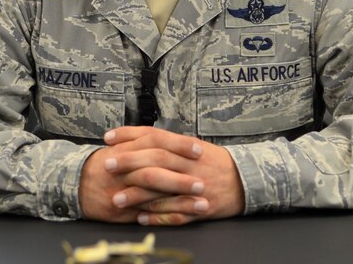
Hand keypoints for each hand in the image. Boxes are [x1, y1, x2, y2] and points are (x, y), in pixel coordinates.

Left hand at [80, 126, 244, 225]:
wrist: (245, 180)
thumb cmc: (214, 162)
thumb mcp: (192, 146)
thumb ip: (168, 144)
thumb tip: (139, 139)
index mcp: (186, 146)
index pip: (154, 135)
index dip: (130, 134)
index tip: (108, 137)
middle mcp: (189, 164)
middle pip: (156, 159)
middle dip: (129, 161)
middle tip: (107, 164)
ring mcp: (194, 186)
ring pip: (163, 189)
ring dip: (137, 195)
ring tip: (116, 199)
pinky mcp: (200, 207)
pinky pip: (176, 213)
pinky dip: (157, 216)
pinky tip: (140, 217)